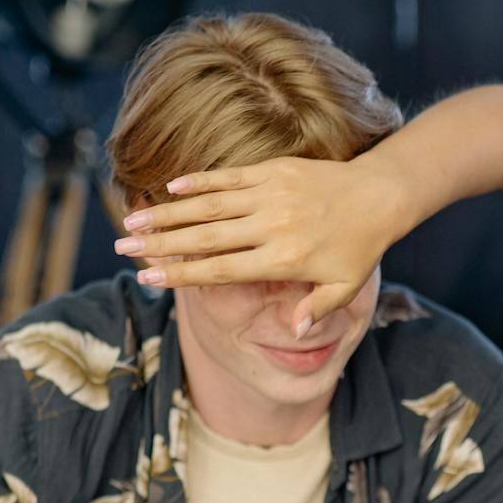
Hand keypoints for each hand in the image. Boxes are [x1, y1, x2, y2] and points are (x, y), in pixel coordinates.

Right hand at [113, 155, 402, 335]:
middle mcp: (271, 227)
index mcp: (283, 261)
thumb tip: (293, 332)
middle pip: (204, 238)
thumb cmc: (360, 248)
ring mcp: (271, 196)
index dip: (180, 274)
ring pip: (210, 206)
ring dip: (168, 212)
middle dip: (159, 243)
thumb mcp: (345, 288)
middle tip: (122, 247)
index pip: (220, 270)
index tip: (147, 278)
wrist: (380, 196)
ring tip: (133, 219)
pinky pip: (230, 177)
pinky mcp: (274, 171)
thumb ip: (316, 310)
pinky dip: (199, 182)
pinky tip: (170, 188)